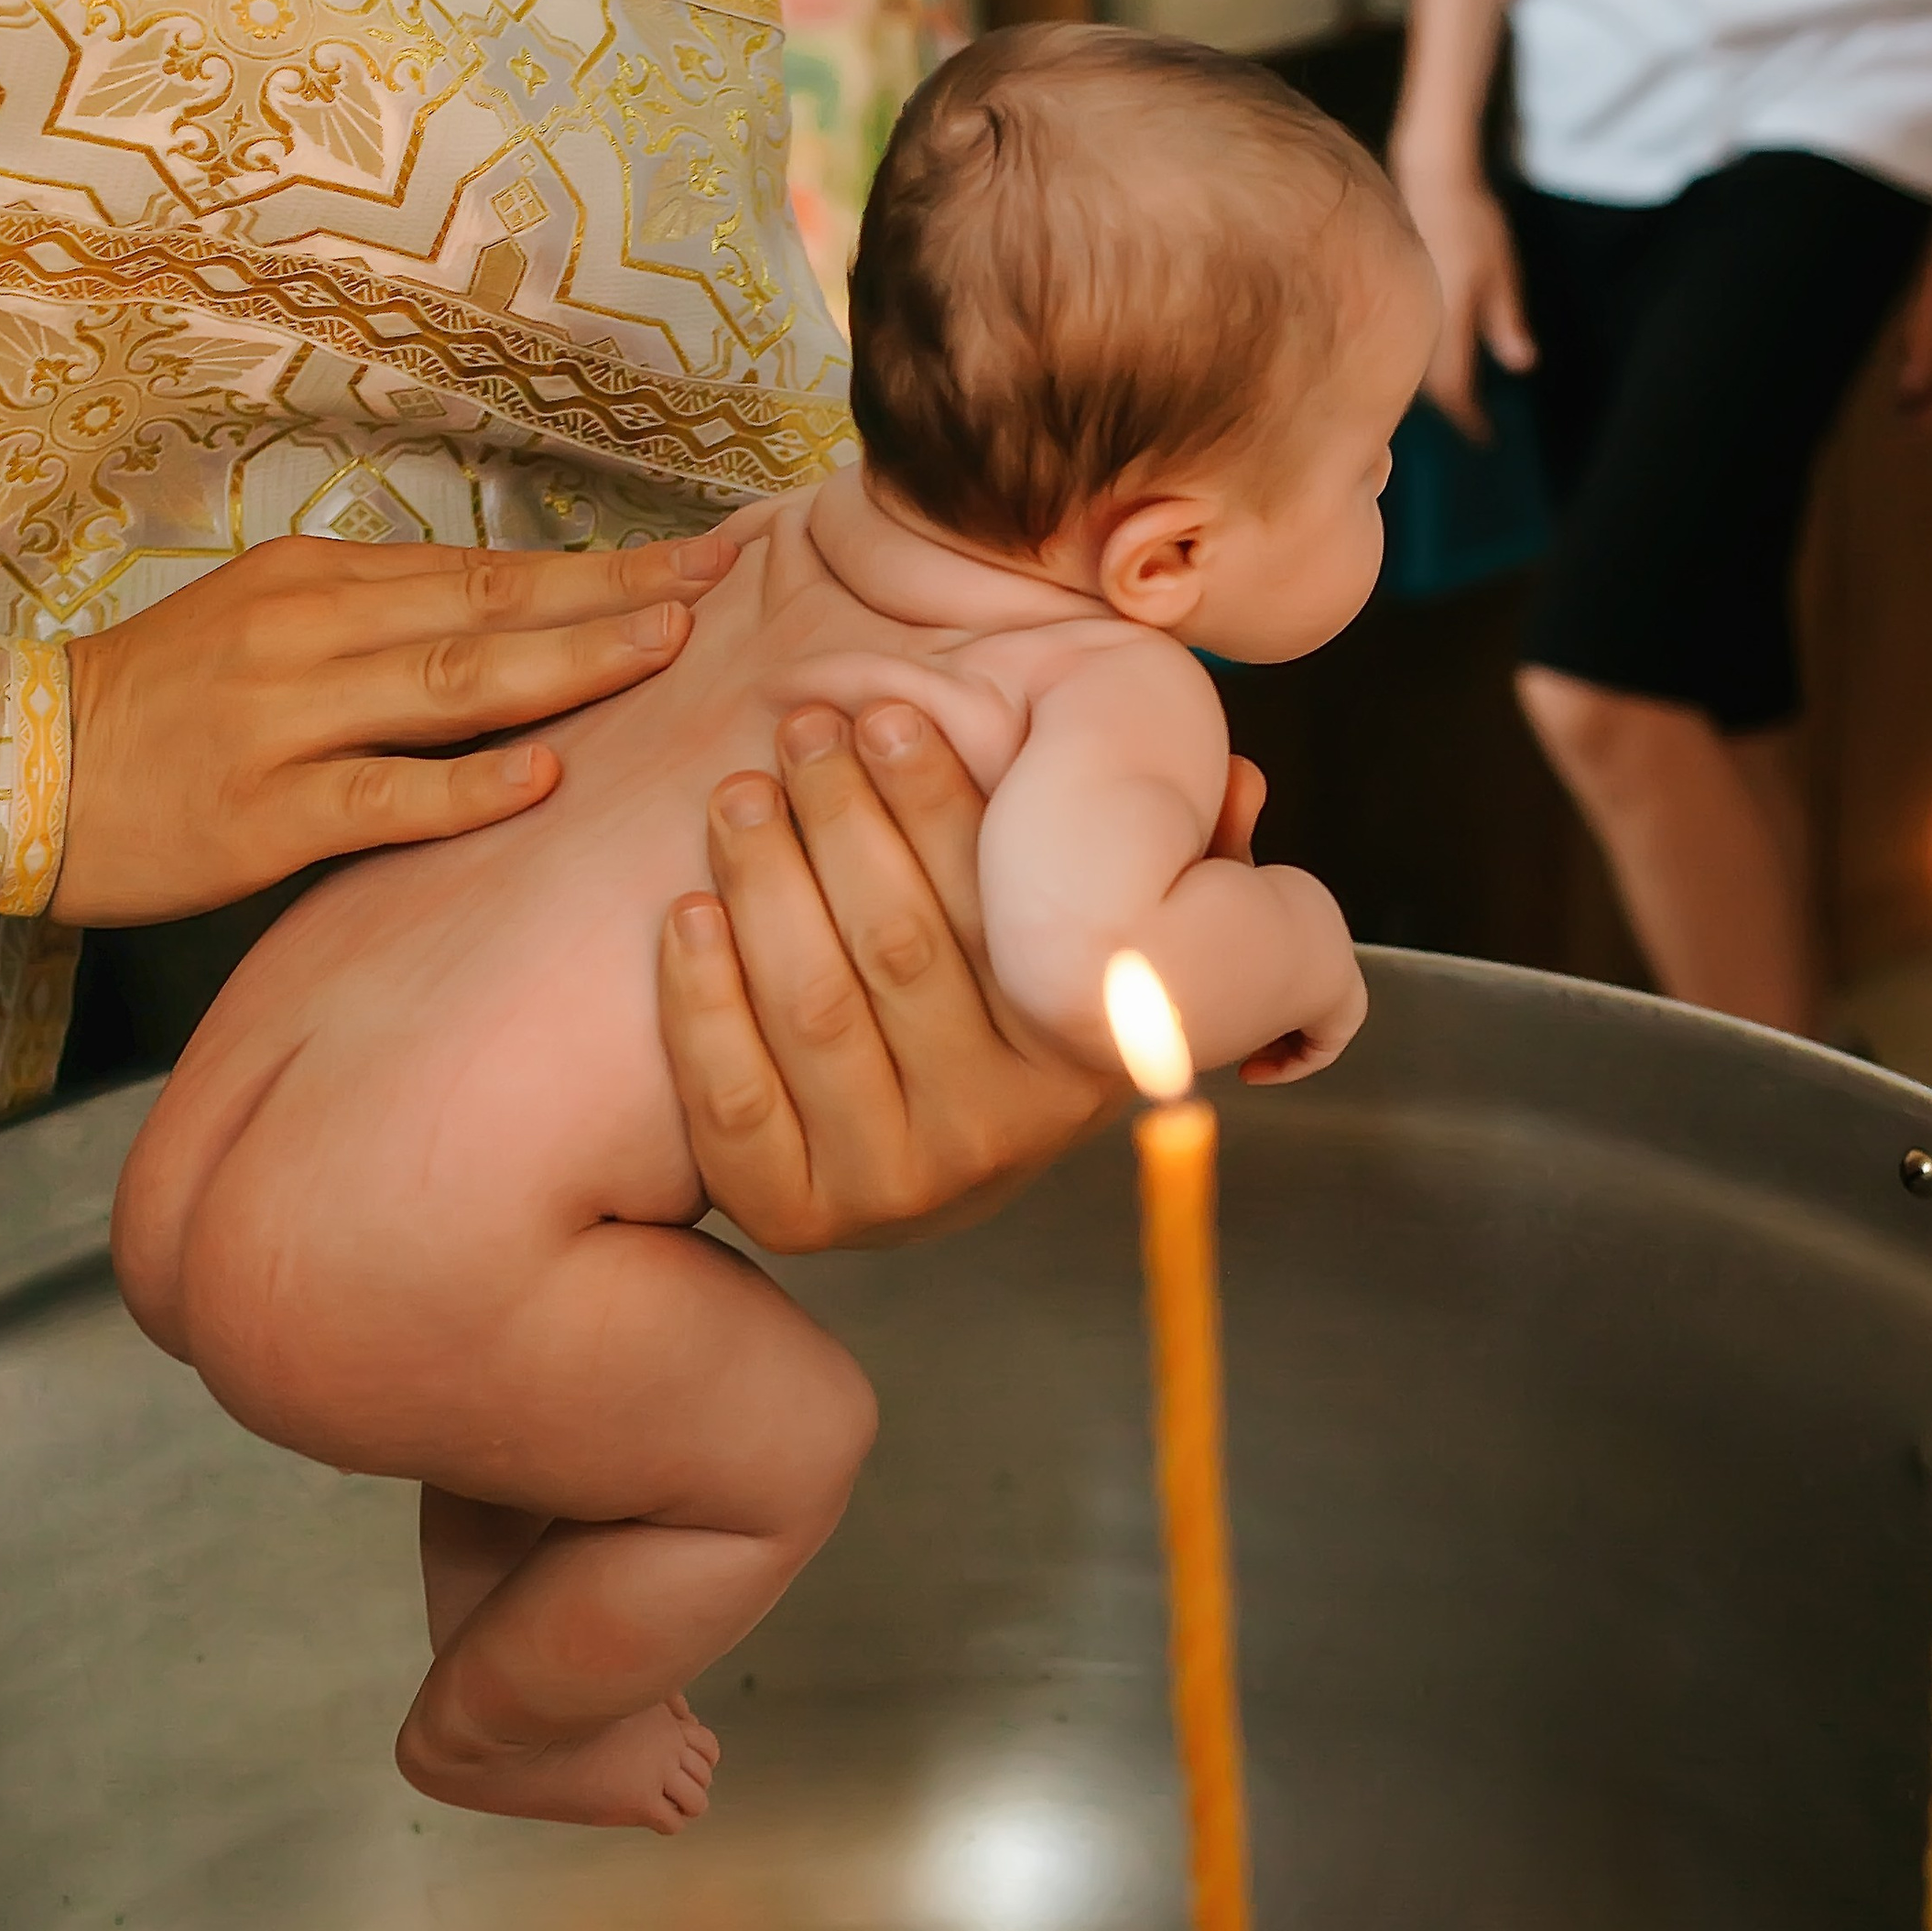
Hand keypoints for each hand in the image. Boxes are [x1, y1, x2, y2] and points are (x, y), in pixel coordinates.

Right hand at [53, 525, 741, 926]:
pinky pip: (381, 796)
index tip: (698, 558)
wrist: (15, 772)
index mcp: (317, 582)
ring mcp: (286, 720)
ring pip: (450, 685)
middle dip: (613, 596)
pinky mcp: (263, 813)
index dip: (598, 567)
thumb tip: (501, 628)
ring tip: (664, 652)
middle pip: (488, 605)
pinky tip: (543, 777)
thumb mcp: (263, 631)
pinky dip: (466, 787)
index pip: (484, 567)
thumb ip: (374, 626)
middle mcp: (309, 631)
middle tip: (720, 585)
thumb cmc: (155, 711)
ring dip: (565, 667)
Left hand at [659, 700, 1125, 1250]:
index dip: (935, 800)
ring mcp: (893, 1187)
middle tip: (800, 732)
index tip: (887, 713)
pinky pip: (735, 1100)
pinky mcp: (796, 1216)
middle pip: (895, 949)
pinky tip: (687, 912)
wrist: (915, 1169)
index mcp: (1071, 1060)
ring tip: (739, 797)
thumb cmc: (1001, 1012)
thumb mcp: (1095, 948)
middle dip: (840, 819)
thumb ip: (1168, 863)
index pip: (995, 913)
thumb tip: (1244, 786)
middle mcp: (994, 1135)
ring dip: (764, 884)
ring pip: (813, 1009)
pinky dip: (702, 999)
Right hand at [1392, 154, 1534, 439]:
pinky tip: (1436, 367)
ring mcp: (1401, 315)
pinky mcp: (1392, 304)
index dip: (1470, 419)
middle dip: (1452, 410)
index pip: (1455, 389)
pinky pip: (1404, 350)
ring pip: (1414, 373)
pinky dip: (1422, 367)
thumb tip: (1523, 366)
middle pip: (1429, 390)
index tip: (1486, 438)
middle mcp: (1418, 325)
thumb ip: (1508, 321)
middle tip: (1474, 426)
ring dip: (1435, 393)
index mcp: (1446, 322)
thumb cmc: (1471, 222)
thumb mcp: (1502, 271)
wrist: (1427, 179)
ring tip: (1457, 404)